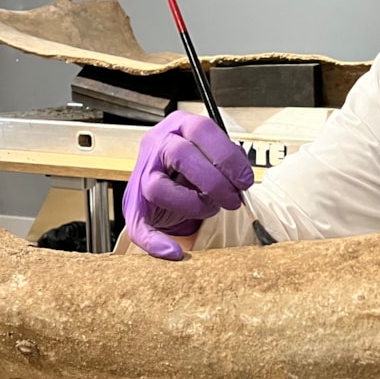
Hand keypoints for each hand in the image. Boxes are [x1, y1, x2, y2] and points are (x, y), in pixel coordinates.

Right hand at [122, 111, 253, 259]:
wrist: (168, 187)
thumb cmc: (193, 169)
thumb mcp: (211, 156)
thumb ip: (226, 160)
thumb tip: (242, 177)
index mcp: (179, 126)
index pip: (202, 129)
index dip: (227, 156)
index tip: (245, 179)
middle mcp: (156, 144)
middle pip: (181, 155)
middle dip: (214, 181)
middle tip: (233, 199)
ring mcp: (142, 173)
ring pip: (159, 187)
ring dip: (192, 204)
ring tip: (209, 209)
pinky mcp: (134, 205)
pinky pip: (138, 227)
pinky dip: (156, 242)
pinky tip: (173, 251)